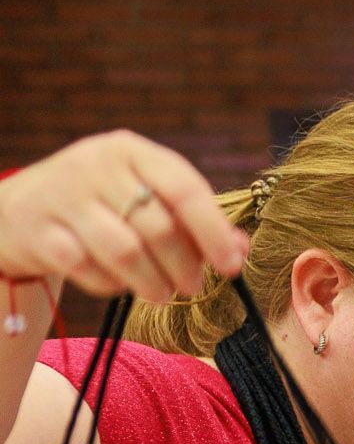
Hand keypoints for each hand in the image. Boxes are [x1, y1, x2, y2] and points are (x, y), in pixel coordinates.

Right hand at [0, 132, 244, 302]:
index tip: (231, 266)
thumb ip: (192, 220)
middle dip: (185, 266)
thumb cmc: (98, 206)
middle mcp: (94, 165)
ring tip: (161, 293)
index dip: (214, 232)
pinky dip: (112, 285)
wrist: (17, 211)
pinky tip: (118, 284)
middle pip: (159, 227)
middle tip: (193, 287)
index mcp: (130, 150)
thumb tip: (240, 248)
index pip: (185, 189)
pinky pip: (90, 269)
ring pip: (126, 252)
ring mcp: (62, 196)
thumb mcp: (143, 197)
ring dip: (153, 282)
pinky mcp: (38, 231)